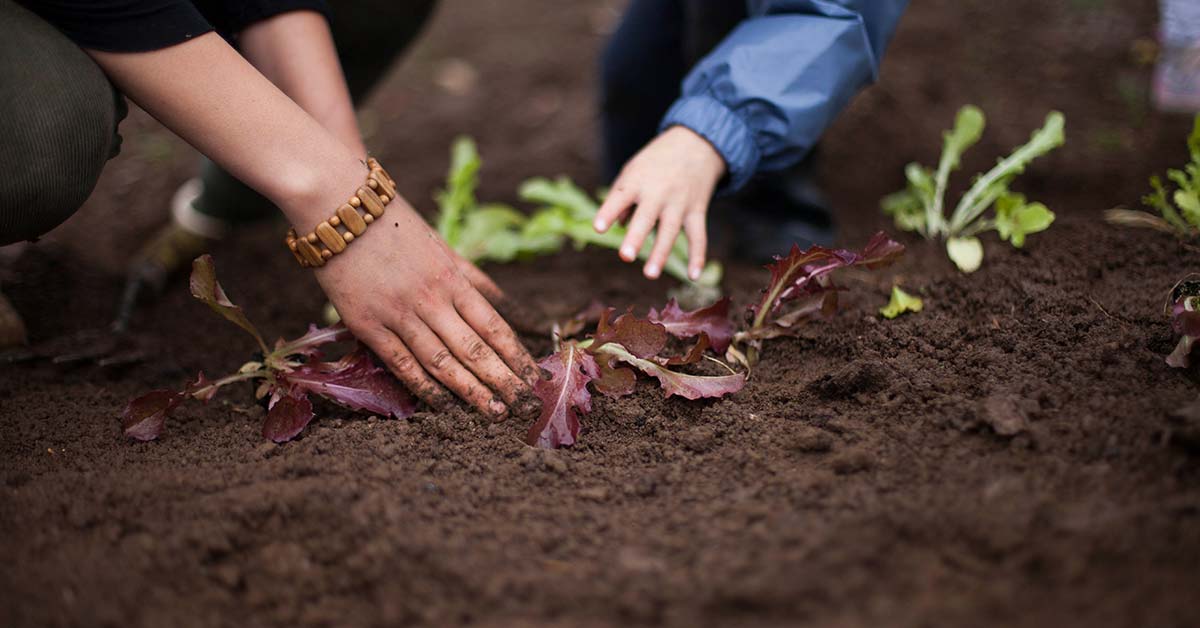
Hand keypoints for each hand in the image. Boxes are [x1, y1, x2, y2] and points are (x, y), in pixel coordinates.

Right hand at [314, 200, 539, 419]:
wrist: (339, 207)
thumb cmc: (395, 225)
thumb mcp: (443, 247)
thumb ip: (475, 280)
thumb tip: (510, 307)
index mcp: (454, 278)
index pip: (494, 325)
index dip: (517, 355)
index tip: (535, 378)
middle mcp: (432, 299)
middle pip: (475, 349)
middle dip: (504, 380)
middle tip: (525, 406)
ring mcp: (400, 314)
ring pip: (442, 362)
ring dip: (471, 391)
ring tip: (495, 413)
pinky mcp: (368, 325)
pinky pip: (402, 363)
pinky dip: (424, 387)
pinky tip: (444, 405)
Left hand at [593, 125, 725, 279]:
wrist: (696, 143)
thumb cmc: (655, 162)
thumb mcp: (633, 170)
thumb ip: (621, 197)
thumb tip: (618, 226)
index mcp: (637, 180)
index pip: (620, 197)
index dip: (609, 212)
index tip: (599, 228)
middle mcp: (659, 192)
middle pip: (646, 217)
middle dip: (636, 237)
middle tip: (625, 256)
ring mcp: (680, 203)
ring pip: (671, 230)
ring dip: (661, 253)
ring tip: (649, 274)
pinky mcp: (697, 211)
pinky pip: (699, 236)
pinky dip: (698, 256)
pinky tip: (693, 276)